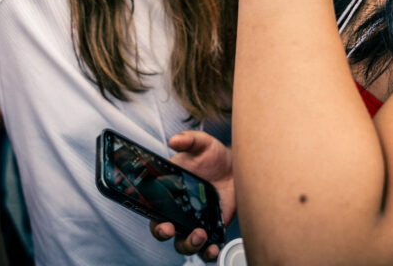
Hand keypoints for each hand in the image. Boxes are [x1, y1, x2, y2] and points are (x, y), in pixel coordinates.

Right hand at [149, 131, 234, 261]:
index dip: (157, 225)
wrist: (236, 164)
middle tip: (181, 231)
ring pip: (187, 244)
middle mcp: (180, 212)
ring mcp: (197, 222)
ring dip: (191, 246)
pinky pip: (208, 248)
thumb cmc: (213, 155)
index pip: (156, 215)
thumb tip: (174, 140)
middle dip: (172, 238)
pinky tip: (214, 248)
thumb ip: (188, 140)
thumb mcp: (201, 143)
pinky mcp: (214, 228)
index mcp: (170, 194)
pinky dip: (209, 253)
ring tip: (201, 236)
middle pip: (169, 235)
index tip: (165, 225)